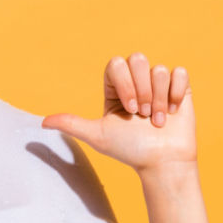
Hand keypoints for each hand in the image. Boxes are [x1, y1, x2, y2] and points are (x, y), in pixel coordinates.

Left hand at [40, 52, 196, 176]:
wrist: (162, 163)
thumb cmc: (130, 150)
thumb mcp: (98, 136)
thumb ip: (72, 124)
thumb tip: (42, 122)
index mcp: (115, 88)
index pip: (115, 64)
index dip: (124, 84)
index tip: (129, 110)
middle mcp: (136, 82)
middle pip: (137, 59)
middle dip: (142, 90)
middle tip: (142, 114)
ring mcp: (158, 84)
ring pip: (159, 70)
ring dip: (159, 98)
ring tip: (157, 120)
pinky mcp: (180, 88)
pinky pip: (179, 72)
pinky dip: (176, 93)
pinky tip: (173, 111)